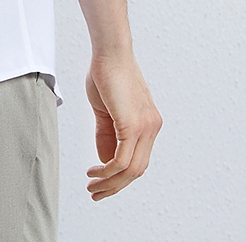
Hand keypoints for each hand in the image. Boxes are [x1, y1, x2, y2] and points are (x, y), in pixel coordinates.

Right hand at [84, 50, 161, 200]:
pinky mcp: (133, 125)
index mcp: (148, 123)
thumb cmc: (106, 73)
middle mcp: (152, 128)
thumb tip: (105, 160)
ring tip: (93, 186)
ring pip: (131, 170)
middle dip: (115, 186)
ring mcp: (145, 127)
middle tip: (96, 192)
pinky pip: (122, 160)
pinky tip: (95, 171)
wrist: (109, 52)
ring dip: (110, 183)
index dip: (120, 175)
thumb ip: (106, 135)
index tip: (102, 181)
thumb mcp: (105, 110)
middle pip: (137, 170)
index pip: (138, 159)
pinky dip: (108, 171)